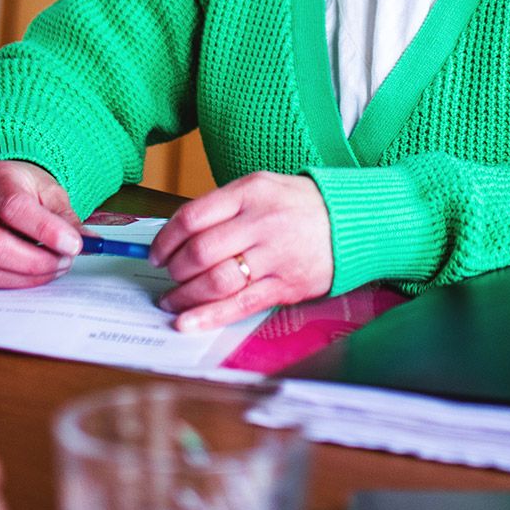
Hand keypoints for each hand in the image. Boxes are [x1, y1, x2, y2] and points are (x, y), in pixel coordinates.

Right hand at [0, 159, 81, 287]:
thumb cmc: (22, 188)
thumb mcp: (49, 191)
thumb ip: (66, 217)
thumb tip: (92, 243)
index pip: (14, 208)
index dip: (45, 230)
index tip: (75, 245)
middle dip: (37, 261)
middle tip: (66, 261)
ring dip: (27, 277)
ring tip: (54, 267)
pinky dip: (11, 282)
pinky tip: (30, 273)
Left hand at [149, 171, 333, 331]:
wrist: (352, 220)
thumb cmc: (301, 204)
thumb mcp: (262, 187)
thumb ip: (223, 207)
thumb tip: (177, 236)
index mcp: (250, 192)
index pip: (192, 217)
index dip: (165, 240)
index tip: (156, 253)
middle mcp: (261, 222)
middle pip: (200, 251)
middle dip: (175, 269)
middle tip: (169, 275)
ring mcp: (275, 256)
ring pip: (215, 281)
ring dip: (185, 296)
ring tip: (173, 301)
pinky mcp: (286, 285)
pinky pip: (240, 305)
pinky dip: (209, 316)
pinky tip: (189, 322)